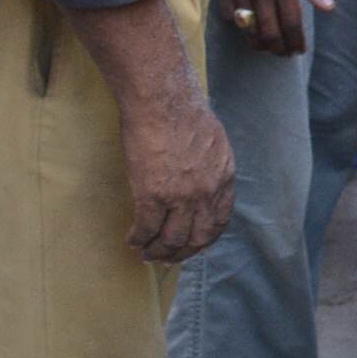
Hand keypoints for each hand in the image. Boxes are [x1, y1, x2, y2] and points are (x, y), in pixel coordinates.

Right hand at [118, 86, 235, 263]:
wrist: (162, 100)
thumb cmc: (182, 110)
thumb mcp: (212, 140)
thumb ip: (210, 164)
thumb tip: (201, 177)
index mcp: (224, 176)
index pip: (220, 220)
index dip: (205, 238)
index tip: (194, 245)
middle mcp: (207, 192)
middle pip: (198, 237)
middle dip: (182, 252)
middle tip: (168, 257)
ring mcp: (182, 197)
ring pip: (172, 239)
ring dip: (158, 251)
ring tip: (147, 254)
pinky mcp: (154, 196)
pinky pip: (147, 229)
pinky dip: (138, 238)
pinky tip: (132, 240)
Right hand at [207, 0, 331, 58]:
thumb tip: (328, 7)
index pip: (291, 24)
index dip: (296, 41)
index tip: (300, 50)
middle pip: (269, 33)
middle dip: (279, 49)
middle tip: (285, 53)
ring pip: (248, 30)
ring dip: (259, 43)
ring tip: (268, 46)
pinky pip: (230, 17)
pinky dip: (240, 27)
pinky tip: (247, 27)